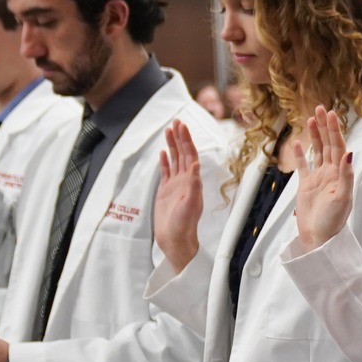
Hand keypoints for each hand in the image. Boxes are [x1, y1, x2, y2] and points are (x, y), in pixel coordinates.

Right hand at [154, 120, 203, 270]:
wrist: (175, 239)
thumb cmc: (184, 225)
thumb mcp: (190, 205)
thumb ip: (194, 185)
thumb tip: (197, 164)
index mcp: (192, 181)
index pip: (190, 155)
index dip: (186, 140)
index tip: (182, 126)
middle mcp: (185, 181)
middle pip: (183, 154)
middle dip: (180, 137)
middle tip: (176, 121)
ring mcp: (175, 185)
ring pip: (174, 160)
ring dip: (172, 145)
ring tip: (169, 131)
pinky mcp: (165, 191)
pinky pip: (166, 171)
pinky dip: (165, 160)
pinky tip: (163, 152)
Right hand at [293, 105, 354, 250]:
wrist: (320, 238)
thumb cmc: (333, 221)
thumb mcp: (342, 197)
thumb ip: (346, 174)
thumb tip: (348, 152)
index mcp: (340, 174)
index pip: (338, 146)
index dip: (335, 130)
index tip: (332, 114)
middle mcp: (330, 174)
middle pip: (328, 145)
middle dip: (325, 127)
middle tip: (321, 108)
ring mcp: (318, 179)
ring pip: (316, 152)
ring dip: (314, 136)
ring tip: (311, 119)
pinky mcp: (305, 187)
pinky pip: (303, 166)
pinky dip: (300, 154)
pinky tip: (297, 142)